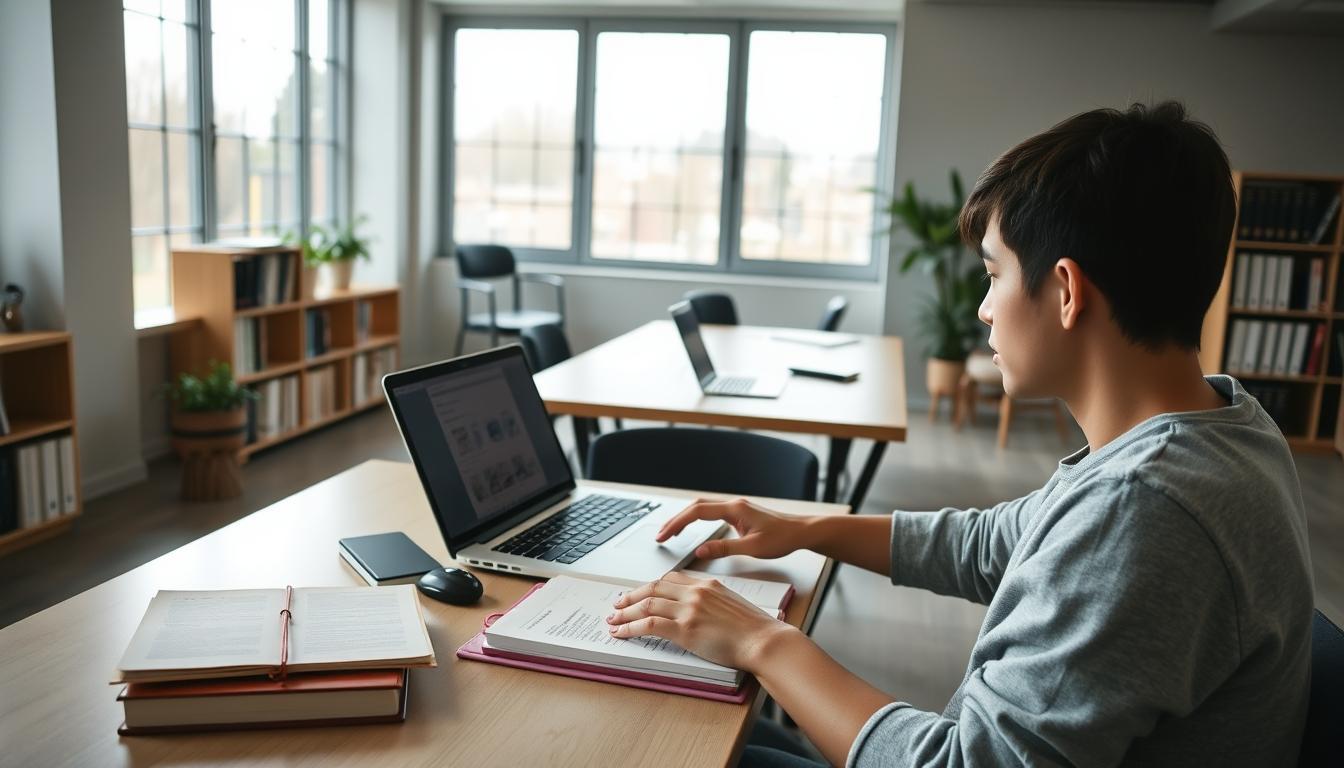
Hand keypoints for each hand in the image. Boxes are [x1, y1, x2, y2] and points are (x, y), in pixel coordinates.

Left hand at [605, 571, 796, 672]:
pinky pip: (649, 624)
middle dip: (632, 596)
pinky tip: (621, 632)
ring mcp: (689, 609)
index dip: (651, 587)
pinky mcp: (685, 628)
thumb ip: (714, 603)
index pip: (671, 579)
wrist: (764, 640)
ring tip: (614, 619)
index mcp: (707, 584)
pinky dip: (630, 627)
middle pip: (654, 588)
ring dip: (626, 612)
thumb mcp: (733, 605)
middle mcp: (695, 592)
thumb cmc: (755, 629)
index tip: (641, 593)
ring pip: (647, 604)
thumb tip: (702, 612)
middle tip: (619, 603)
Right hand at [656, 498, 810, 560]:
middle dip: (676, 520)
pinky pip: (711, 514)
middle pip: (696, 507)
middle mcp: (733, 505)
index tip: (664, 535)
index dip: (678, 523)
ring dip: (685, 519)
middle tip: (660, 536)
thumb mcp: (752, 549)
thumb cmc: (783, 538)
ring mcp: (736, 509)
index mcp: (734, 509)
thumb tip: (700, 552)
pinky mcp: (739, 515)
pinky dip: (697, 521)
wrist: (802, 532)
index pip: (698, 512)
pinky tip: (693, 531)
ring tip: (670, 534)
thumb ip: (724, 549)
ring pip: (703, 509)